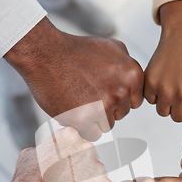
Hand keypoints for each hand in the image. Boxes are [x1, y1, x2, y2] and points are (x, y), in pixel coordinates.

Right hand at [4, 17, 143, 140]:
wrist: (45, 53)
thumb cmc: (77, 50)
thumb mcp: (113, 47)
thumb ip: (129, 66)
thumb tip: (136, 83)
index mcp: (133, 75)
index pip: (134, 101)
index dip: (118, 97)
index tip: (102, 88)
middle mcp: (121, 91)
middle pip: (121, 114)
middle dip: (106, 107)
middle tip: (87, 92)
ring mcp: (103, 107)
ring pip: (107, 125)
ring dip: (94, 118)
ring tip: (78, 100)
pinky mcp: (84, 120)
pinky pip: (92, 134)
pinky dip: (83, 127)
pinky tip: (73, 110)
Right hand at [12, 127, 115, 181]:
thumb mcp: (28, 158)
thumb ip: (46, 148)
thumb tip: (51, 149)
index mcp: (70, 138)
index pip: (76, 143)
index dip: (68, 158)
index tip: (62, 168)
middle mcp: (87, 150)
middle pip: (89, 158)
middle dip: (80, 170)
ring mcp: (99, 171)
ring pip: (97, 176)